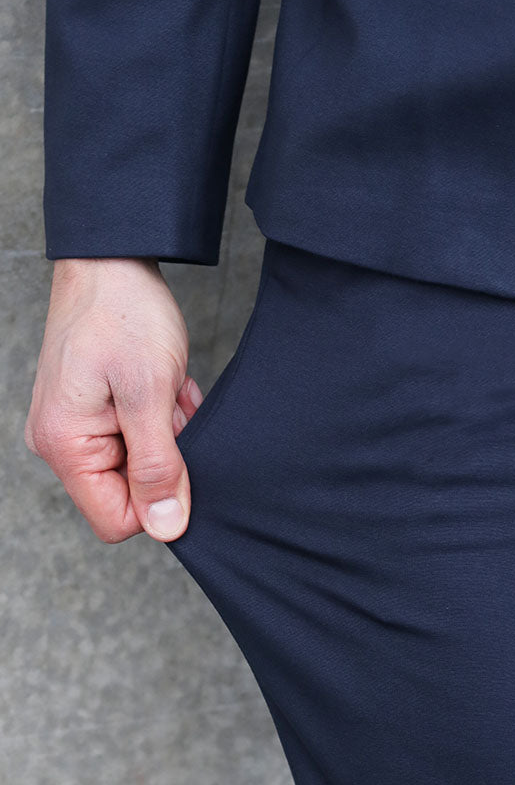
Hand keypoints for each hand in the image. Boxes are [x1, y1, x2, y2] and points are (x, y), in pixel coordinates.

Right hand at [24, 257, 203, 543]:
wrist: (113, 258)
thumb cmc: (124, 315)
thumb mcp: (150, 395)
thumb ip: (158, 465)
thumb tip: (165, 526)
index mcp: (66, 446)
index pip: (116, 520)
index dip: (158, 501)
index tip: (180, 458)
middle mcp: (63, 443)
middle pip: (130, 492)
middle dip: (167, 458)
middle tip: (172, 411)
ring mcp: (78, 426)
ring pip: (142, 462)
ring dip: (168, 433)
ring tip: (169, 392)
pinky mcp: (96, 411)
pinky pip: (141, 437)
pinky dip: (164, 417)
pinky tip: (168, 386)